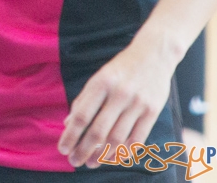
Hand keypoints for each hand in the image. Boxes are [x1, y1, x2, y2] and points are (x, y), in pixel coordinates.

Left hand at [58, 32, 175, 167]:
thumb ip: (84, 100)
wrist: (154, 54)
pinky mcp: (153, 111)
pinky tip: (115, 158)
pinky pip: (137, 137)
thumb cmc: (121, 68)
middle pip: (98, 130)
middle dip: (84, 149)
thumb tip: (68, 124)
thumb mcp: (98, 77)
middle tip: (75, 162)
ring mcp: (137, 103)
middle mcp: (118, 94)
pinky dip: (125, 151)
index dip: (71, 135)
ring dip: (103, 155)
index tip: (63, 149)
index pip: (81, 115)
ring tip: (92, 163)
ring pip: (117, 137)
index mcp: (100, 83)